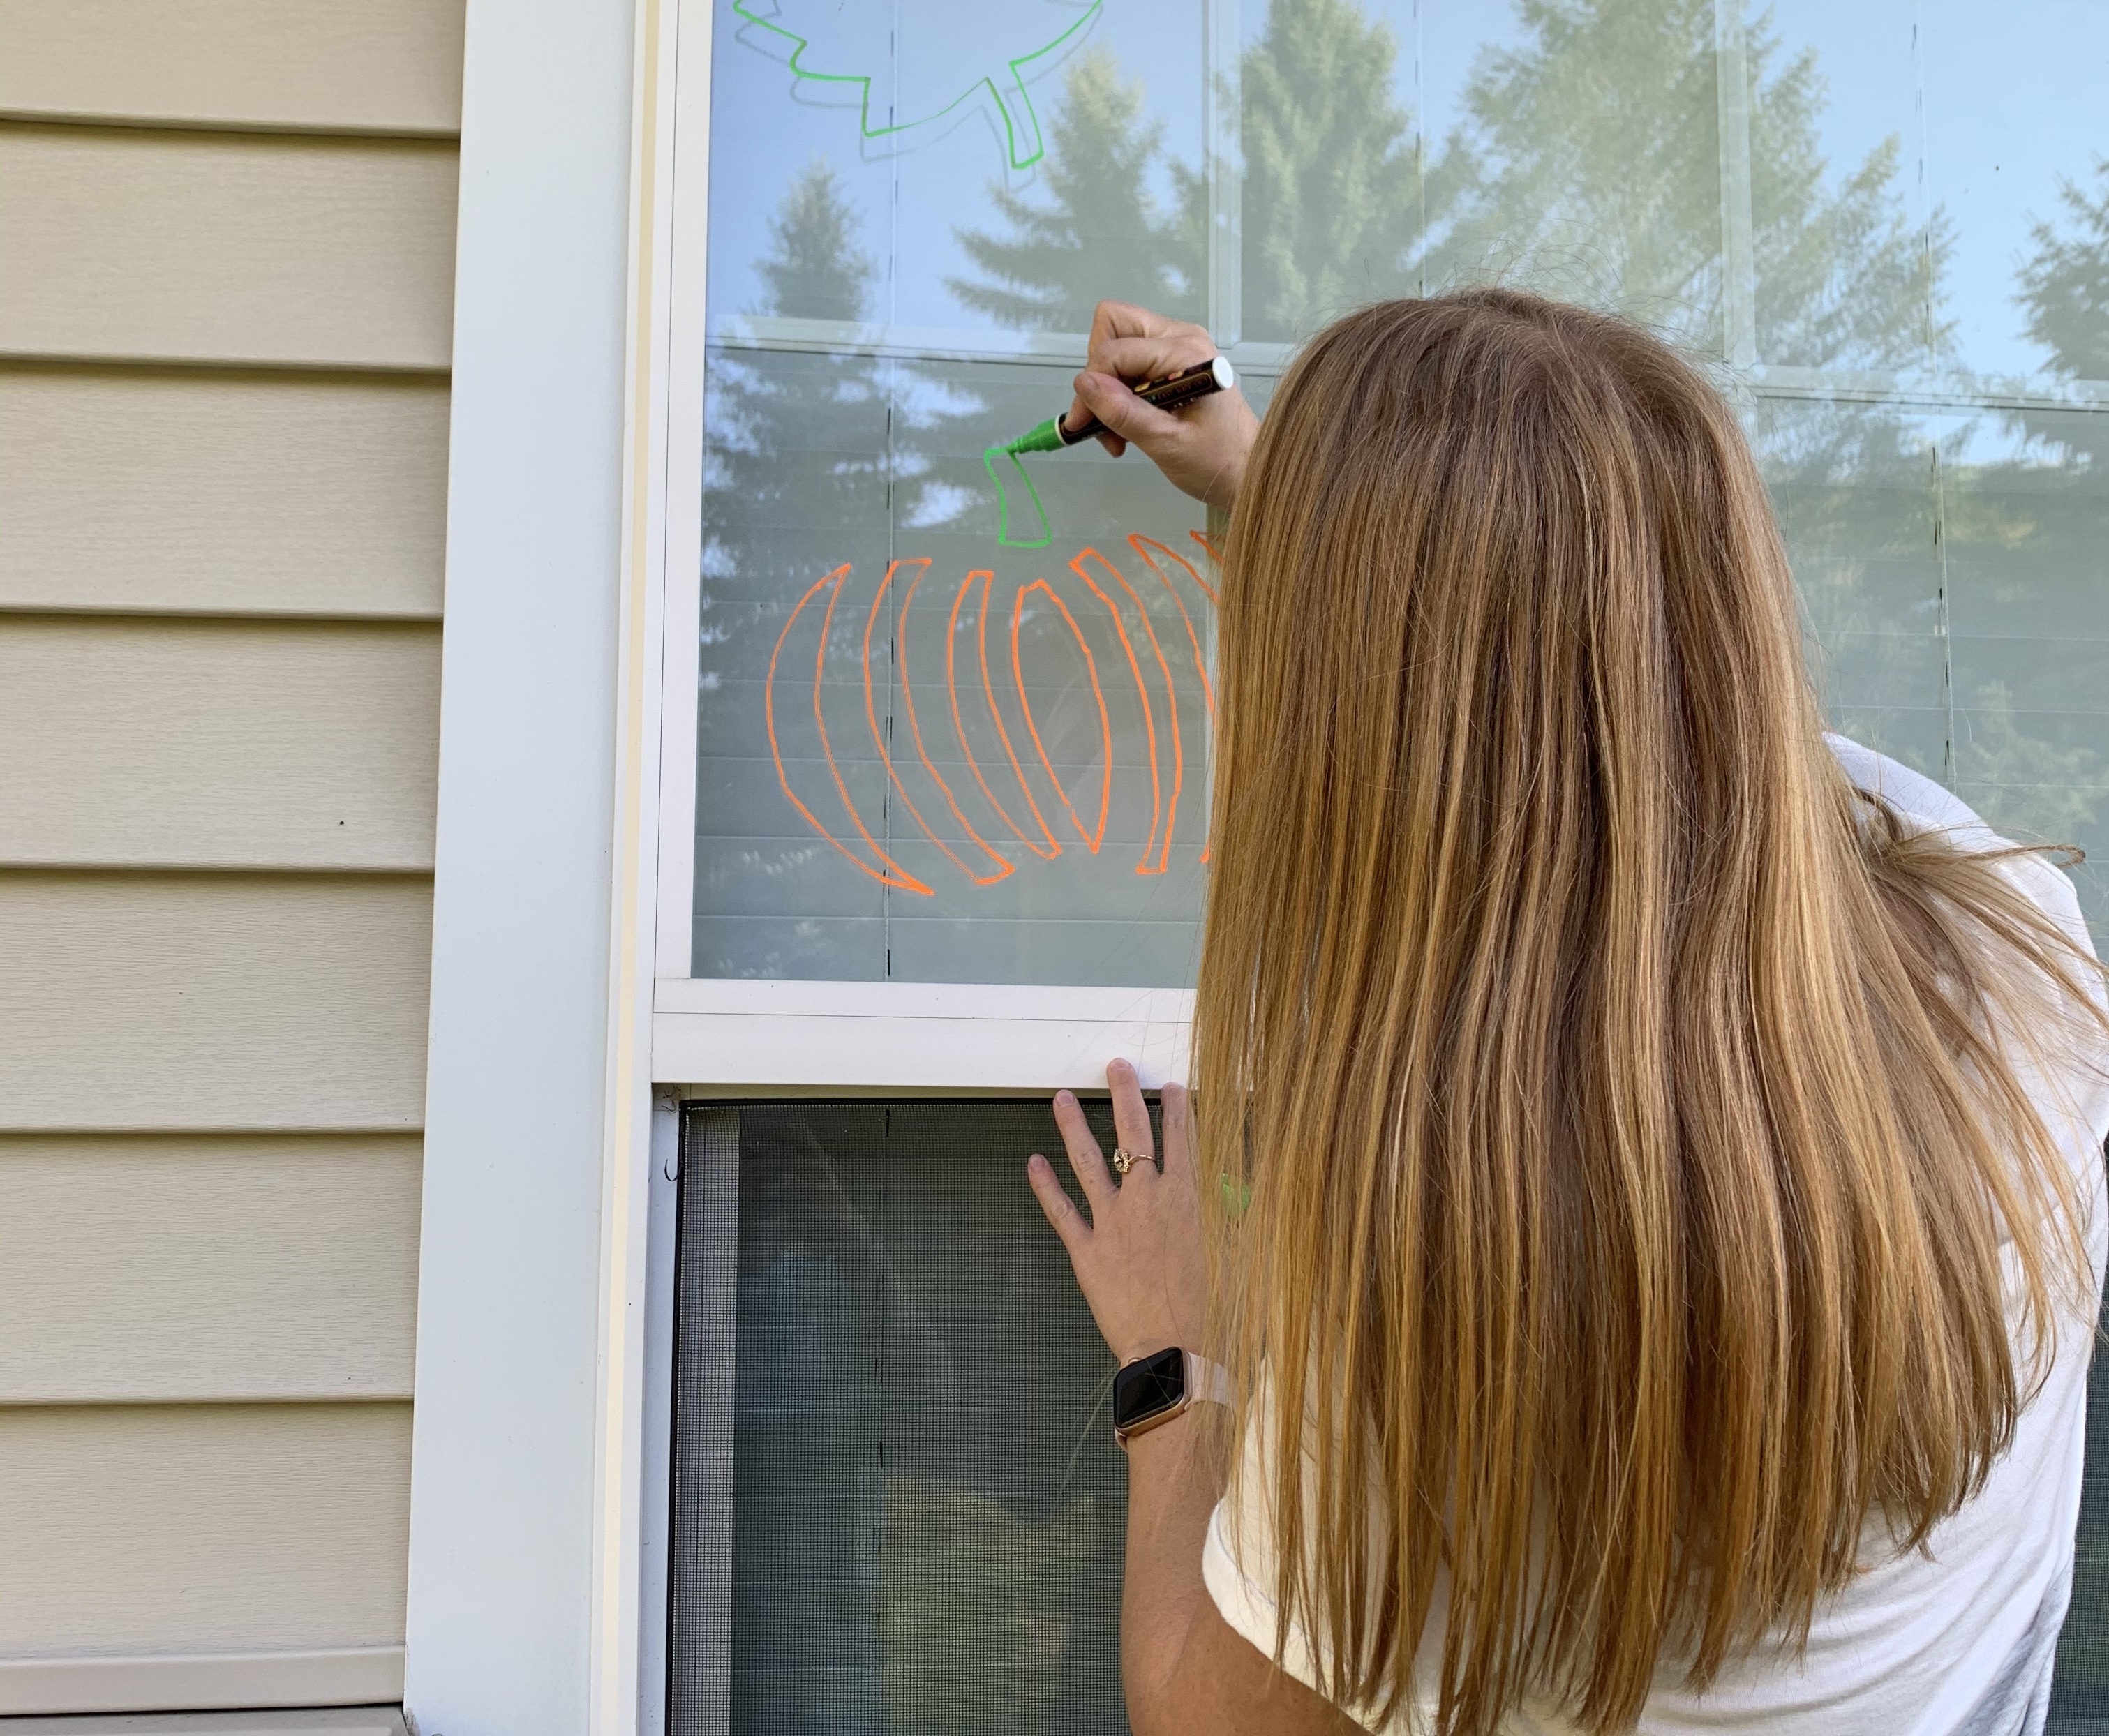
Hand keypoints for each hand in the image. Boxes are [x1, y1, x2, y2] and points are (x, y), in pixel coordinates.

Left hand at [1027, 1059, 1207, 1367]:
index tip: (1171, 1087)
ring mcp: (1114, 1223)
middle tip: (1117, 1067)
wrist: (1176, 1354)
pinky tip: (1033, 1163)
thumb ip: (1232, 1220)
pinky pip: (1061, 1211)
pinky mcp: (1087, 1251)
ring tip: (1061, 1099)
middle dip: (1126, 1095)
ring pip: (1090, 1161)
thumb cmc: (1213, 1314)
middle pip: (1135, 1135)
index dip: (1177, 1110)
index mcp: (1189, 1201)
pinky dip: (1045, 1186)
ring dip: (1073, 1127)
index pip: (1182, 1141)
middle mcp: (1148, 1201)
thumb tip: (1238, 1195)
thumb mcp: (1234, 1256)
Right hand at [1066, 301, 1259, 515]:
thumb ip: (1124, 412)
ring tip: (1117, 432)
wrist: (1247, 470)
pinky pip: (1129, 361)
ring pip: (1116, 343)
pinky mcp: (1171, 361)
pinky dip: (1119, 393)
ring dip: (1106, 388)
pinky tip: (1127, 425)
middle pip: (1113, 324)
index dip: (1091, 385)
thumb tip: (1084, 384)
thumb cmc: (1218, 460)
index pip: (1115, 349)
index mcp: (1186, 352)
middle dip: (1097, 372)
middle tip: (1100, 417)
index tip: (1083, 423)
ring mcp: (1177, 346)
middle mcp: (1181, 337)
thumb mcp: (1166, 442)